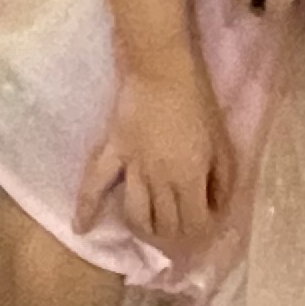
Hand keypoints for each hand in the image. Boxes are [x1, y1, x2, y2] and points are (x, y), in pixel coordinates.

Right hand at [76, 69, 232, 258]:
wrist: (160, 67)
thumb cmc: (198, 102)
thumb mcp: (223, 143)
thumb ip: (222, 181)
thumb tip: (217, 210)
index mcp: (189, 175)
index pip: (194, 224)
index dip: (202, 234)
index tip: (205, 229)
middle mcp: (159, 178)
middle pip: (164, 225)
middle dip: (175, 238)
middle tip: (179, 238)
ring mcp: (131, 166)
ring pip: (134, 214)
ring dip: (144, 232)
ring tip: (150, 235)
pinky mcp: (111, 151)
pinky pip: (94, 182)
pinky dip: (86, 207)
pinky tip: (81, 228)